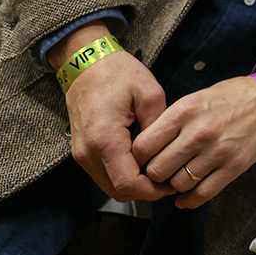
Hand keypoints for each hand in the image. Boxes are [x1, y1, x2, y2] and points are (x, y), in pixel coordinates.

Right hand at [55, 25, 173, 201]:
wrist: (85, 62)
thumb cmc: (119, 73)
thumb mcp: (149, 94)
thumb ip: (158, 127)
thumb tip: (166, 153)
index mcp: (105, 139)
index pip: (128, 184)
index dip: (152, 191)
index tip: (174, 183)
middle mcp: (88, 153)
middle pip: (117, 191)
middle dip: (145, 192)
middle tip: (171, 181)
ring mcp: (81, 154)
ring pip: (109, 186)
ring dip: (134, 185)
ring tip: (160, 172)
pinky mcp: (81, 150)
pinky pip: (104, 174)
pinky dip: (123, 175)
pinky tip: (143, 164)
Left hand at [132, 75, 255, 208]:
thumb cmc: (229, 98)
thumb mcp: (194, 99)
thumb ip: (170, 122)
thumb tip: (145, 150)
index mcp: (184, 112)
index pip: (143, 146)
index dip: (139, 157)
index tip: (144, 159)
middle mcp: (198, 133)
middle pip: (157, 170)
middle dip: (155, 174)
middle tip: (160, 171)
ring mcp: (217, 152)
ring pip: (178, 184)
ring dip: (174, 185)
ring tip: (178, 178)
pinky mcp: (233, 167)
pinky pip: (202, 194)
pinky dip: (189, 200)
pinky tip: (185, 196)